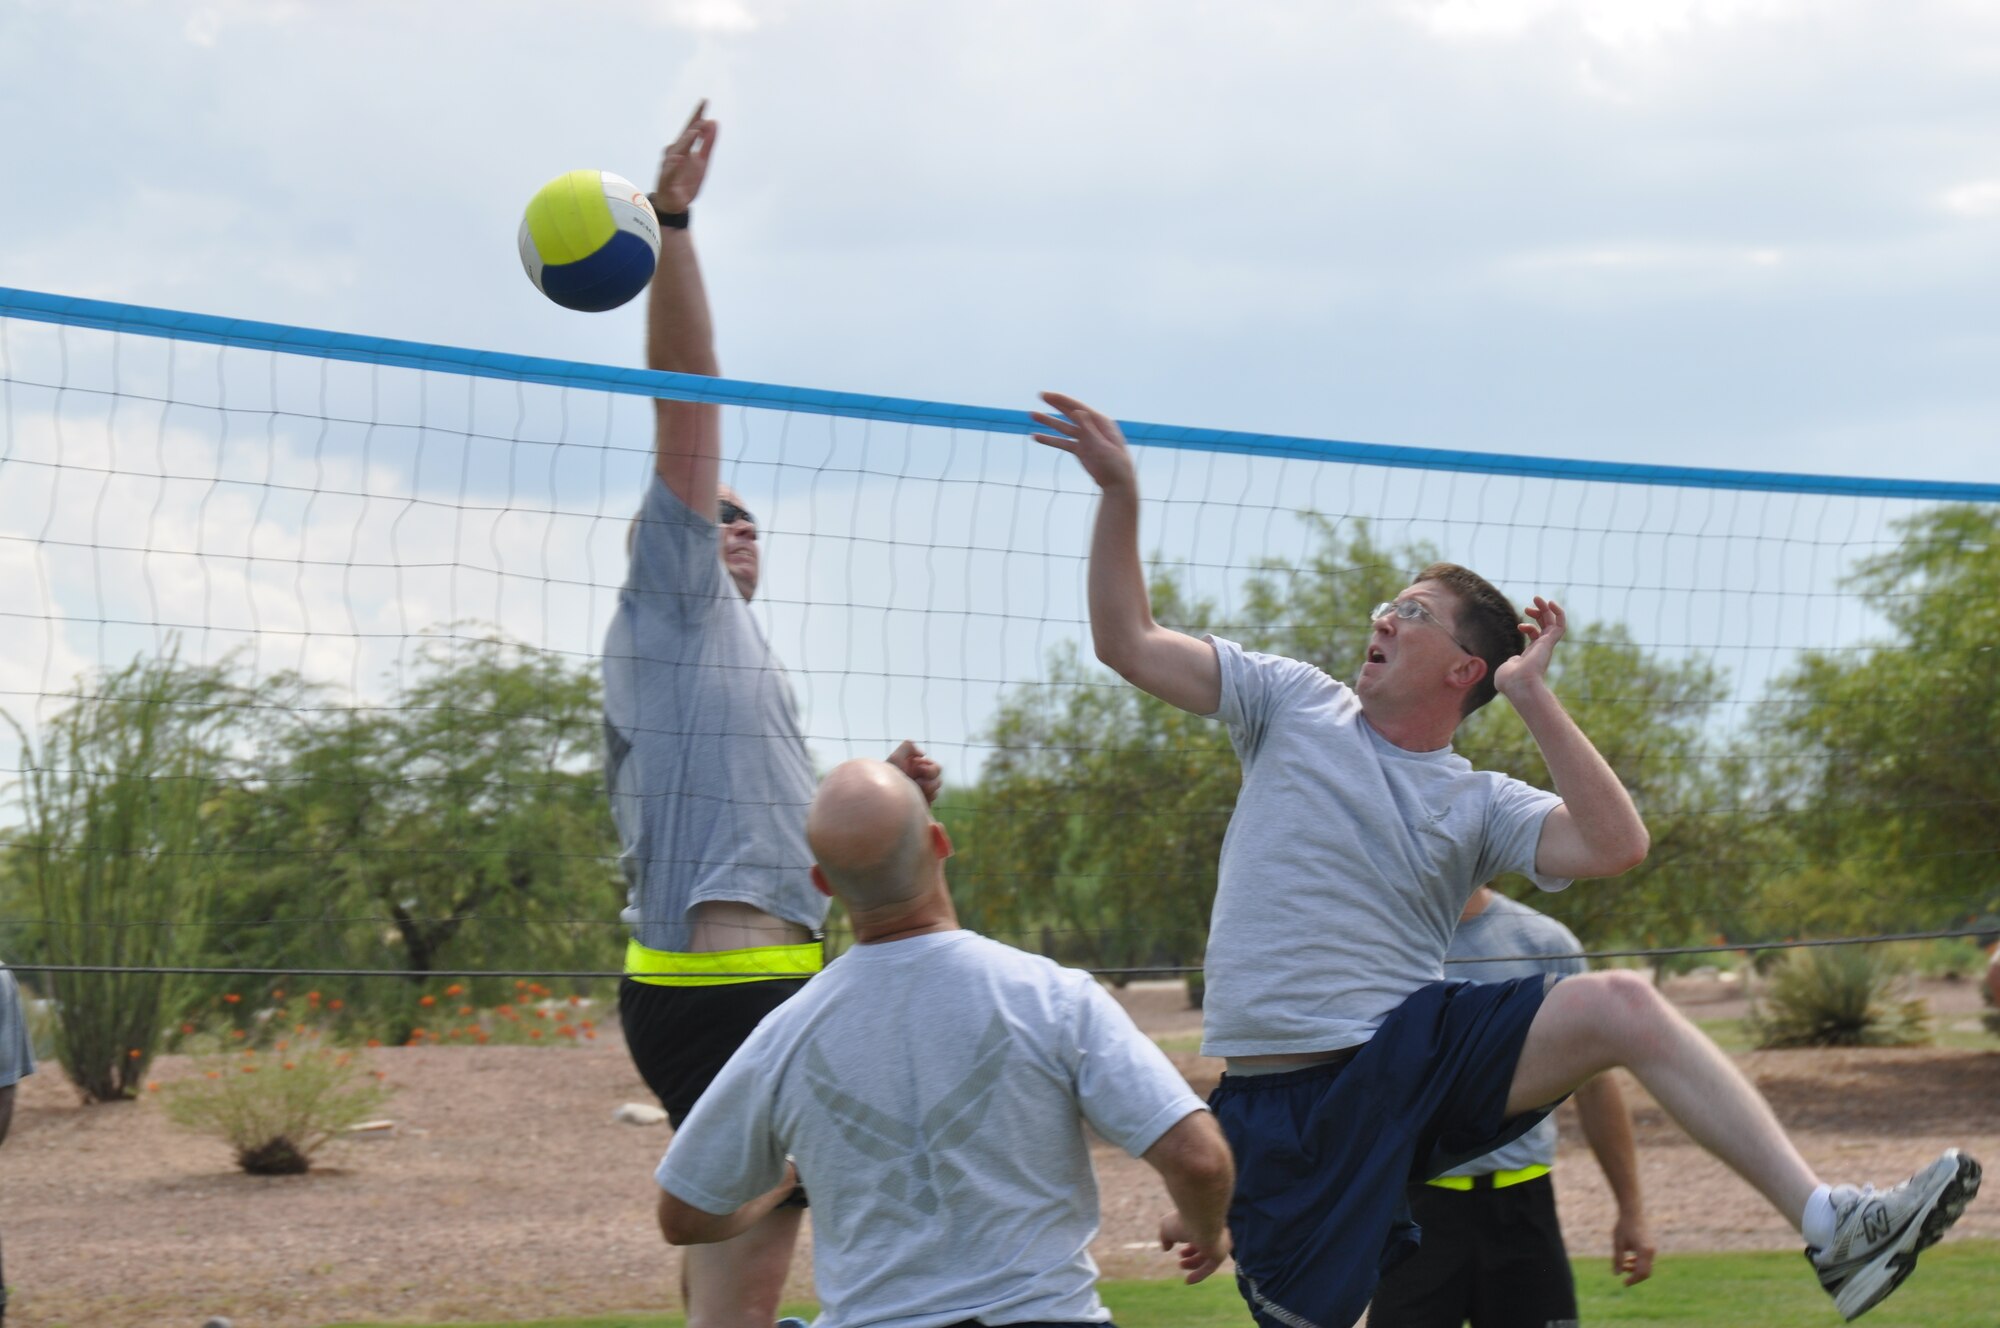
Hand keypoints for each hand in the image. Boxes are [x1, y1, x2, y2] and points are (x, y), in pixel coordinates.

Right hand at [652, 100, 715, 215]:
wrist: (675, 203)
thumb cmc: (686, 180)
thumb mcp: (703, 161)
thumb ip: (708, 142)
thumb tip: (714, 121)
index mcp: (684, 147)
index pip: (691, 128)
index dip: (698, 115)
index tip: (705, 101)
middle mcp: (674, 152)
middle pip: (684, 137)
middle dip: (692, 127)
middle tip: (703, 117)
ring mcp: (669, 165)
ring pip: (677, 152)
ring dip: (685, 142)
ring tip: (695, 132)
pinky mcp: (667, 180)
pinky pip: (670, 172)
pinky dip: (674, 166)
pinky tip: (679, 158)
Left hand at [886, 740, 942, 804]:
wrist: (884, 801)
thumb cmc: (886, 778)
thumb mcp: (896, 757)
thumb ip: (909, 746)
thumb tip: (923, 754)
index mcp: (916, 767)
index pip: (936, 768)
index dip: (929, 770)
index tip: (917, 770)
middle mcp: (919, 778)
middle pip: (939, 780)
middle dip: (930, 782)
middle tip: (917, 784)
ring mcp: (920, 791)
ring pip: (936, 791)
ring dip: (928, 791)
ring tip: (914, 792)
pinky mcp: (920, 802)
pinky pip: (932, 800)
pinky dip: (926, 799)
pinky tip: (915, 799)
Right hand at [1029, 392, 1138, 492]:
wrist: (1118, 483)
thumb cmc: (1115, 464)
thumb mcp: (1102, 446)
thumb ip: (1089, 429)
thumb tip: (1078, 411)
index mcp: (1100, 422)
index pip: (1077, 407)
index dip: (1061, 400)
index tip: (1046, 395)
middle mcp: (1092, 427)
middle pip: (1069, 413)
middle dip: (1054, 405)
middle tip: (1040, 395)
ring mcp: (1085, 438)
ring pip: (1063, 428)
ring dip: (1048, 422)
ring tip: (1032, 415)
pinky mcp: (1080, 450)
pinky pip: (1062, 443)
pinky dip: (1050, 440)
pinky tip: (1036, 437)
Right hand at [1158, 1211, 1231, 1284]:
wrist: (1199, 1218)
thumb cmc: (1183, 1219)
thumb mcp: (1167, 1226)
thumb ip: (1165, 1237)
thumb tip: (1165, 1248)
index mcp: (1204, 1223)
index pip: (1198, 1237)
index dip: (1188, 1247)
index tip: (1179, 1253)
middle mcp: (1214, 1234)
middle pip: (1204, 1248)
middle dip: (1192, 1257)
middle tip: (1181, 1261)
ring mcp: (1219, 1244)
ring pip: (1207, 1258)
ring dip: (1194, 1264)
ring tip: (1181, 1265)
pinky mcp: (1220, 1255)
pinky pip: (1210, 1268)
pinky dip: (1199, 1274)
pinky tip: (1188, 1281)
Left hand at [1493, 596, 1564, 698]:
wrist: (1517, 684)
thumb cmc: (1509, 681)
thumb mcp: (1506, 669)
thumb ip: (1511, 663)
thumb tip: (1514, 660)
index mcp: (1531, 655)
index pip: (1536, 636)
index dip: (1529, 627)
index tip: (1520, 625)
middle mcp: (1541, 650)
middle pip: (1545, 627)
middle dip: (1539, 614)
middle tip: (1528, 606)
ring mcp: (1546, 646)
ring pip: (1553, 623)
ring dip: (1546, 609)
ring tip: (1536, 598)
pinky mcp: (1549, 642)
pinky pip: (1560, 625)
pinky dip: (1559, 613)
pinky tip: (1551, 603)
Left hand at [1611, 1209, 1655, 1285]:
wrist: (1632, 1212)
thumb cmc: (1624, 1226)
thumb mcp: (1618, 1244)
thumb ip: (1617, 1260)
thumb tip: (1616, 1274)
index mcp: (1644, 1251)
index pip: (1641, 1272)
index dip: (1633, 1280)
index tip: (1624, 1283)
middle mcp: (1651, 1251)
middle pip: (1646, 1272)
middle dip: (1635, 1276)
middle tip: (1624, 1277)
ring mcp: (1652, 1248)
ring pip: (1646, 1266)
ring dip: (1636, 1268)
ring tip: (1623, 1266)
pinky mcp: (1651, 1246)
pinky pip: (1647, 1259)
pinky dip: (1638, 1262)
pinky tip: (1628, 1259)